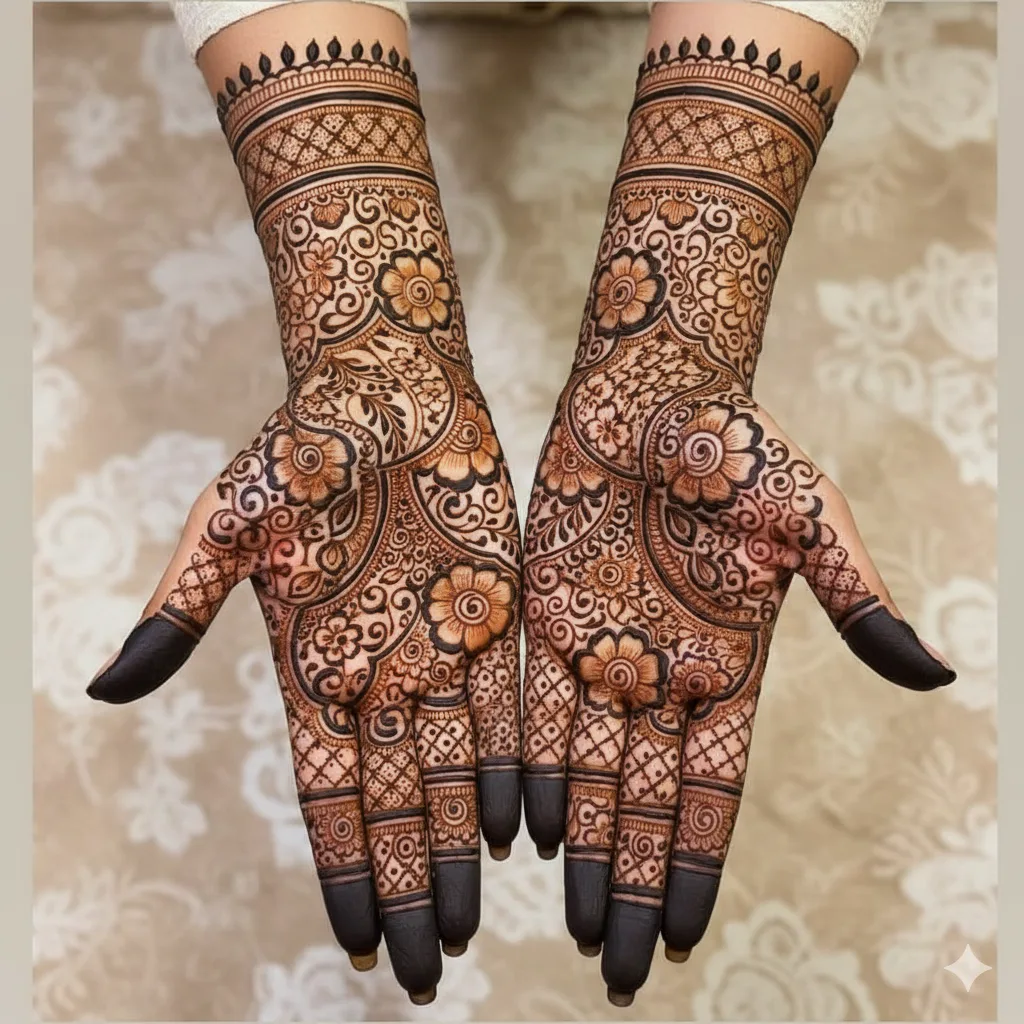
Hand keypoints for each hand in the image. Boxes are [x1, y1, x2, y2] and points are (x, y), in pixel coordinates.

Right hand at [87, 42, 520, 1003]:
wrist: (389, 383)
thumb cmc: (303, 442)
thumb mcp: (232, 518)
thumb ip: (183, 603)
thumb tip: (108, 690)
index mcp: (314, 659)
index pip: (327, 788)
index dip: (340, 864)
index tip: (358, 940)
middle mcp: (381, 668)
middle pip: (395, 800)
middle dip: (406, 883)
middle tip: (427, 970)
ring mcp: (442, 646)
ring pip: (456, 770)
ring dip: (458, 847)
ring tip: (470, 923)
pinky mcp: (500, 613)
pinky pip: (511, 707)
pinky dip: (514, 769)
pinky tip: (520, 830)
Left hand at [520, 27, 955, 1006]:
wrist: (649, 391)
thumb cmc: (738, 447)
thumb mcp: (810, 520)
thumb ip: (855, 600)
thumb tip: (933, 674)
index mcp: (727, 662)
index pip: (712, 787)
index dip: (699, 860)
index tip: (688, 932)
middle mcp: (661, 670)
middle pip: (646, 800)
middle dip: (634, 881)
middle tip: (618, 968)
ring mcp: (602, 648)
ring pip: (587, 769)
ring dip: (582, 845)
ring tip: (573, 922)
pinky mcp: (545, 616)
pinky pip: (534, 710)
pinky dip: (530, 770)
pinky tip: (522, 830)